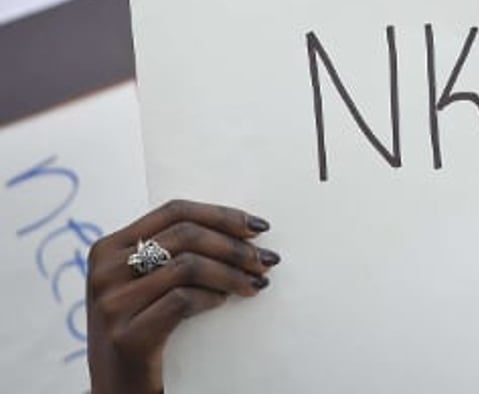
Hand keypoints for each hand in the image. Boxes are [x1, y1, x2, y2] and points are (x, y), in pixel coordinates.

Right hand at [86, 200, 278, 393]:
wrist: (119, 393)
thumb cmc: (143, 332)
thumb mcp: (147, 285)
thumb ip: (174, 254)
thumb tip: (244, 231)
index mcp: (109, 249)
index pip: (174, 211)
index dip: (222, 215)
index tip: (260, 227)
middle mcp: (103, 270)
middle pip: (186, 235)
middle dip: (235, 245)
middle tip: (268, 260)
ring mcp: (111, 304)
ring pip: (188, 265)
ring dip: (232, 272)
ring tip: (257, 283)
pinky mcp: (126, 336)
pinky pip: (182, 300)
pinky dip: (212, 297)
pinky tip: (226, 301)